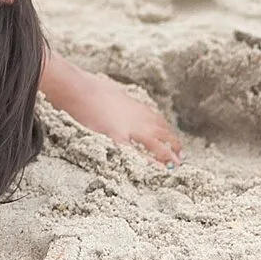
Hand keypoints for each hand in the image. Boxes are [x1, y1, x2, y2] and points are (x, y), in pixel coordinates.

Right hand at [40, 53, 183, 164]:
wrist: (78, 88)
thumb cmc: (90, 87)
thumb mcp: (111, 91)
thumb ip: (119, 101)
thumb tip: (117, 100)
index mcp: (136, 107)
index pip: (158, 122)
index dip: (168, 133)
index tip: (174, 142)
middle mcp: (138, 117)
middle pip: (162, 133)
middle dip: (174, 145)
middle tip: (182, 157)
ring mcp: (129, 128)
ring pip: (155, 145)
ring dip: (167, 156)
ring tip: (175, 167)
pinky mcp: (117, 138)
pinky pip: (135, 154)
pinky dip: (145, 163)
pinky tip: (153, 172)